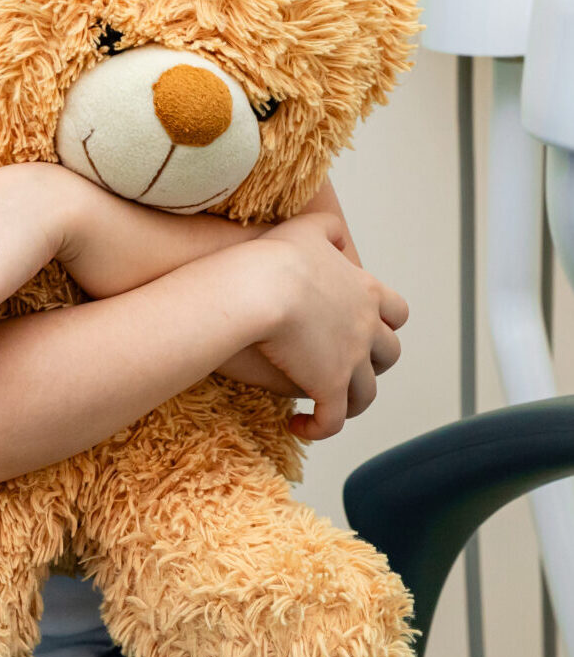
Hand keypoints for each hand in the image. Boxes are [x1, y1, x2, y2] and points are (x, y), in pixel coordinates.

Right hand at [228, 212, 407, 441]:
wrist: (260, 288)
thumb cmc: (276, 257)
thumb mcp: (307, 228)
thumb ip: (329, 229)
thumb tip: (340, 238)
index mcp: (366, 292)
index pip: (396, 312)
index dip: (384, 323)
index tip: (364, 328)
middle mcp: (367, 329)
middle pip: (388, 354)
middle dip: (372, 362)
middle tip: (344, 364)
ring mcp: (352, 361)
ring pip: (366, 393)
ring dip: (349, 400)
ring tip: (325, 403)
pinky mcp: (329, 388)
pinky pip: (332, 420)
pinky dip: (320, 428)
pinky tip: (298, 426)